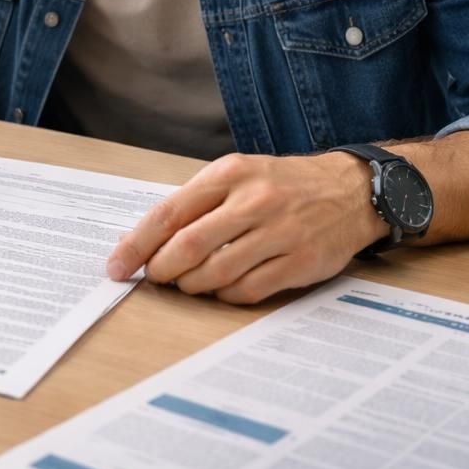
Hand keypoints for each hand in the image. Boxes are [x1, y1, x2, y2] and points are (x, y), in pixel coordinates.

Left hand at [105, 152, 387, 304]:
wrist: (351, 189)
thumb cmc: (282, 185)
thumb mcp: (238, 175)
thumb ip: (193, 204)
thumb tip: (139, 241)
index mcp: (230, 173)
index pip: (169, 213)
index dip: (137, 245)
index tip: (117, 266)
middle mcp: (254, 200)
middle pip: (188, 246)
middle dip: (161, 269)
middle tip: (155, 278)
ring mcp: (280, 232)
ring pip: (215, 272)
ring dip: (192, 285)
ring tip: (189, 283)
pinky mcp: (301, 261)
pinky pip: (248, 289)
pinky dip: (225, 294)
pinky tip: (222, 287)